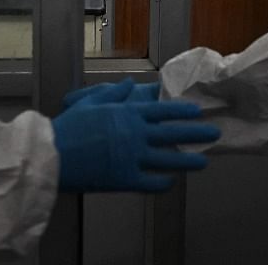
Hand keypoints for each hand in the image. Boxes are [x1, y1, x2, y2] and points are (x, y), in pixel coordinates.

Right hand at [52, 79, 219, 192]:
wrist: (53, 156)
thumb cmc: (69, 128)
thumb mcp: (90, 103)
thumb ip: (113, 94)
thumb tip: (129, 84)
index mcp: (127, 114)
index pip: (163, 111)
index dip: (183, 111)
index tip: (197, 112)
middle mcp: (135, 135)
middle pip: (173, 133)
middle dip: (197, 133)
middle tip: (214, 133)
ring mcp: (133, 158)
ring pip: (169, 159)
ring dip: (188, 160)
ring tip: (204, 161)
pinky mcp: (126, 179)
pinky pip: (152, 182)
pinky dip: (164, 183)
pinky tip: (171, 182)